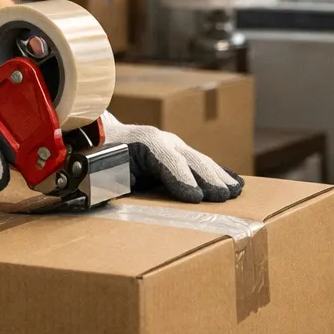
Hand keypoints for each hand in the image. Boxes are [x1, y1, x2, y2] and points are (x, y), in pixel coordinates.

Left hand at [102, 111, 243, 202]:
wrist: (97, 136)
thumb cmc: (97, 157)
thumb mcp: (100, 168)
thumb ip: (111, 180)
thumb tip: (120, 193)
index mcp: (144, 142)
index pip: (168, 160)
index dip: (182, 178)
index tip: (195, 197)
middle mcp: (163, 140)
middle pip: (191, 159)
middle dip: (208, 178)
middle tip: (224, 197)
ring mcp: (174, 144)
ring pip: (201, 161)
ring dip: (218, 177)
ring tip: (235, 191)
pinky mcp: (179, 152)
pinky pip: (202, 163)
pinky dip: (219, 173)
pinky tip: (236, 183)